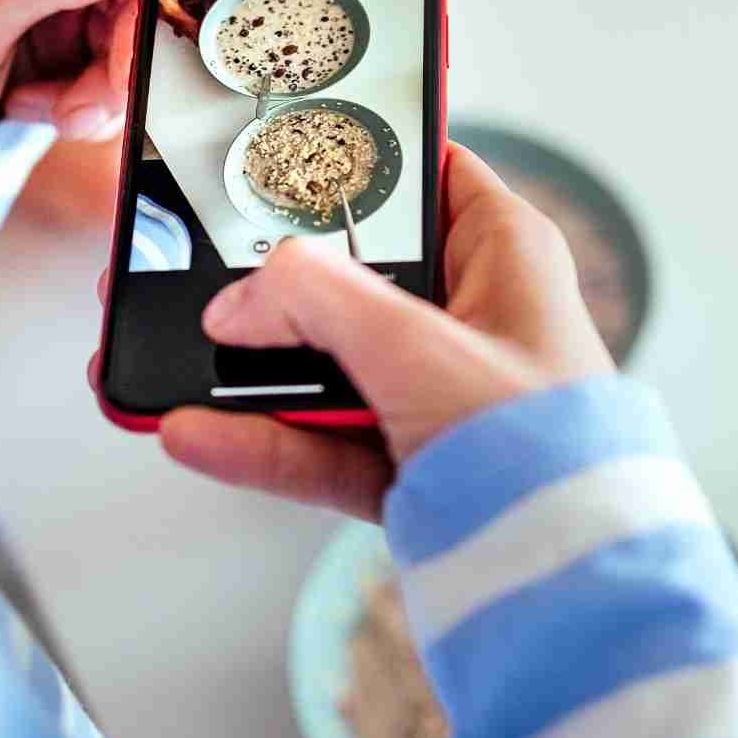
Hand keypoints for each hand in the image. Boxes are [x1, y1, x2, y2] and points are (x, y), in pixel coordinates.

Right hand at [155, 143, 615, 519]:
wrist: (566, 584)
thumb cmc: (542, 451)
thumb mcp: (418, 346)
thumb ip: (316, 302)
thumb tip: (239, 299)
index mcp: (503, 255)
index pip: (424, 174)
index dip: (357, 159)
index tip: (281, 154)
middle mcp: (470, 318)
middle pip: (352, 276)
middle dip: (272, 284)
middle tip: (197, 273)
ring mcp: (434, 396)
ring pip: (325, 366)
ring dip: (250, 374)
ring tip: (171, 367)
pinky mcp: (407, 466)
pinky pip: (318, 442)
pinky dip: (260, 442)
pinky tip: (198, 434)